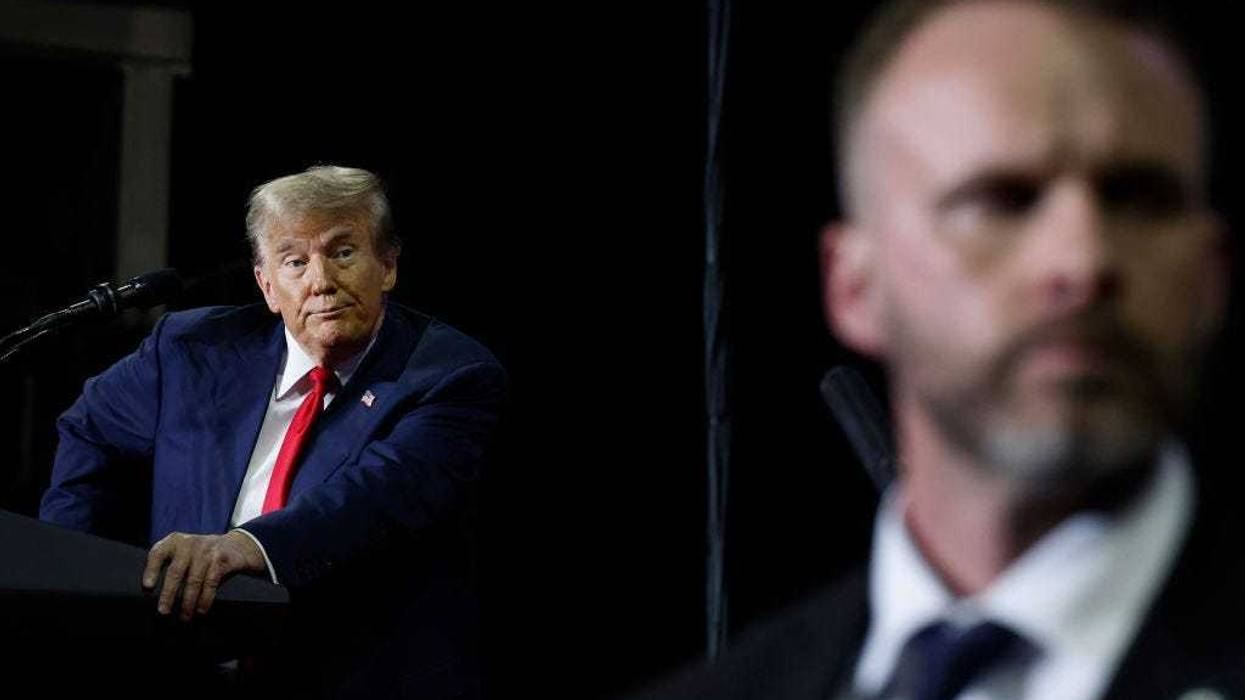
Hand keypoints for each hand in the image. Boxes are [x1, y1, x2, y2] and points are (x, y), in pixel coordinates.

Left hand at [142, 530, 265, 621]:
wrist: (237, 545)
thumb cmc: (202, 555)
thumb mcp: (184, 553)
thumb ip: (170, 566)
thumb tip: (155, 597)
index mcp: (175, 541)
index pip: (158, 553)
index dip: (151, 570)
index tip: (148, 587)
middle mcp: (189, 544)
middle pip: (175, 571)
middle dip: (168, 594)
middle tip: (163, 612)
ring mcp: (206, 551)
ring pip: (194, 580)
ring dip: (188, 602)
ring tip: (184, 617)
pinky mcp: (221, 559)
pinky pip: (211, 582)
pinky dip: (205, 599)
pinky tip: (201, 610)